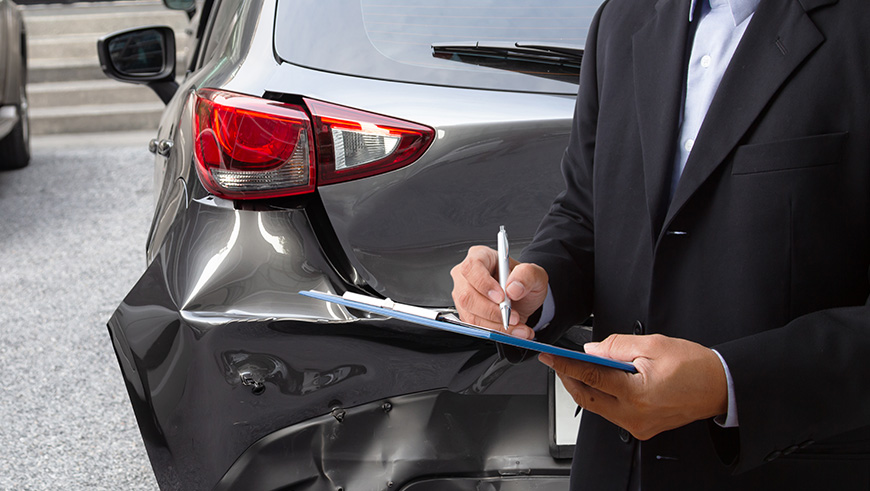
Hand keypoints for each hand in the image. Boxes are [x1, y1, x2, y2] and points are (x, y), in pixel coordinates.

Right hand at [450, 245, 548, 338]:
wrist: (522, 299)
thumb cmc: (522, 282)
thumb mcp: (535, 274)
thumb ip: (527, 275)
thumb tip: (513, 288)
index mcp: (480, 257)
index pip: (472, 268)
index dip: (484, 284)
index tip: (501, 297)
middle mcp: (466, 276)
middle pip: (467, 295)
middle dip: (492, 311)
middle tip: (514, 317)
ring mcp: (463, 295)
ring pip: (471, 315)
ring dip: (497, 325)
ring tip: (519, 327)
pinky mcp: (466, 314)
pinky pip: (476, 327)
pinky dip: (496, 332)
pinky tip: (513, 331)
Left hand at [539, 334, 727, 439]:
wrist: (721, 387)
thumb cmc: (694, 366)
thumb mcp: (653, 344)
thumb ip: (616, 347)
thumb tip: (591, 350)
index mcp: (637, 394)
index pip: (590, 377)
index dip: (566, 365)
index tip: (550, 357)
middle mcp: (635, 416)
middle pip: (588, 397)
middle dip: (569, 379)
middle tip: (557, 362)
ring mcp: (638, 425)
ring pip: (598, 407)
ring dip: (584, 387)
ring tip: (575, 368)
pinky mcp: (643, 428)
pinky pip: (612, 412)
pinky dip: (601, 395)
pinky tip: (598, 381)